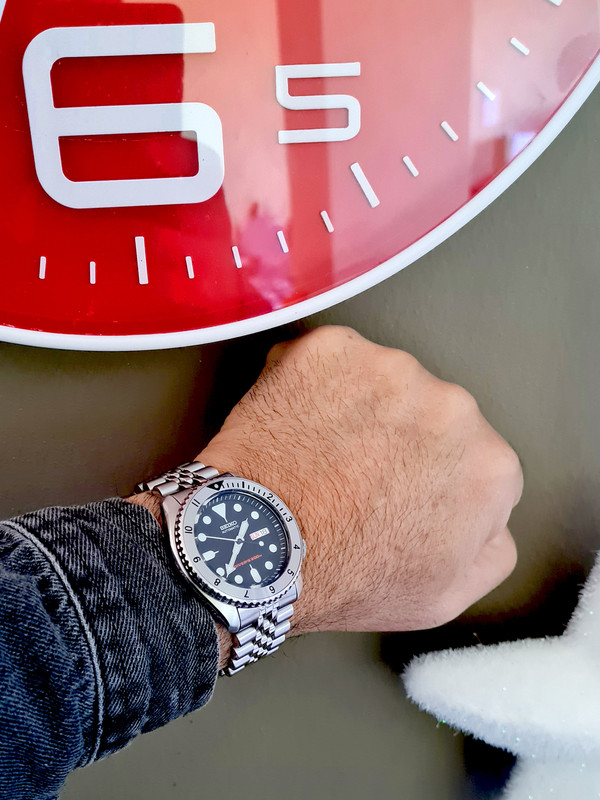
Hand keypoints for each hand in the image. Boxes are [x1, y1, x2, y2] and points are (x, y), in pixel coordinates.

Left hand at [198, 326, 521, 635]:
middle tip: (356, 473)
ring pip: (381, 382)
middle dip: (401, 436)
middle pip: (431, 412)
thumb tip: (492, 514)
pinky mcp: (330, 348)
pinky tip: (299, 425)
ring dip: (358, 407)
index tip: (399, 489)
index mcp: (489, 464)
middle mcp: (451, 404)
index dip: (431, 476)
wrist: (255, 547)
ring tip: (322, 452)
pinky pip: (329, 362)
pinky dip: (313, 385)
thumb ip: (492, 546)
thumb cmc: (341, 573)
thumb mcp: (446, 595)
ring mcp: (387, 368)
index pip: (474, 457)